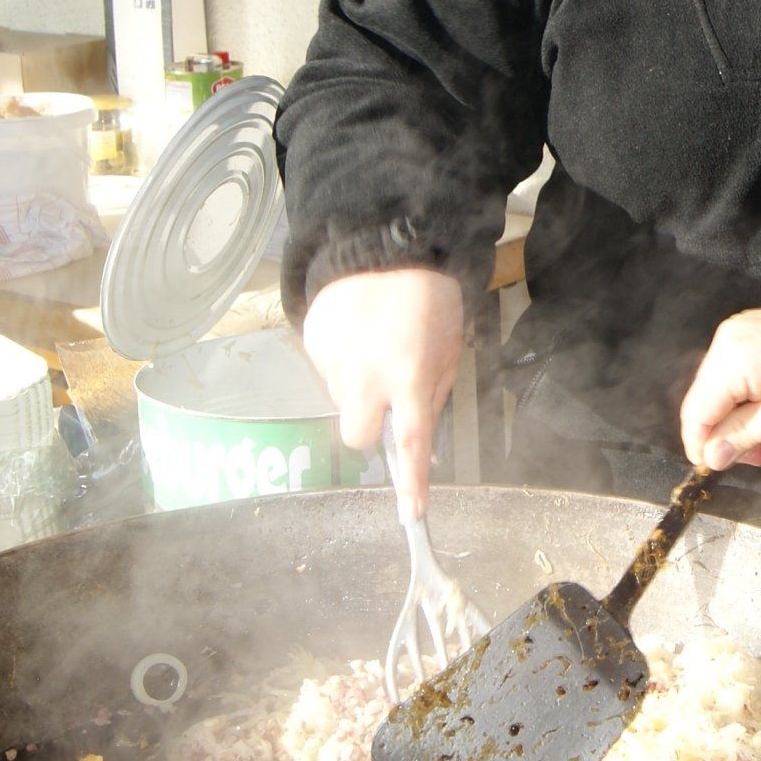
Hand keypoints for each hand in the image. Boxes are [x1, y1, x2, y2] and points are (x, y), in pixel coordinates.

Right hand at [301, 268, 465, 519]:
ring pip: (342, 400)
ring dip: (359, 386)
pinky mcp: (312, 344)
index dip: (413, 483)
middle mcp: (366, 377)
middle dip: (371, 428)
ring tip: (376, 345)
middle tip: (387, 400)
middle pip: (357, 437)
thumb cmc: (429, 296)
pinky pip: (327, 370)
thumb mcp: (448, 346)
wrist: (383, 245)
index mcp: (409, 378)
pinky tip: (357, 332)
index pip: (412, 445)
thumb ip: (433, 393)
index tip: (412, 514)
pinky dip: (343, 361)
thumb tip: (423, 435)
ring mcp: (333, 362)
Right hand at [679, 301, 760, 471]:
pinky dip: (740, 394)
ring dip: (732, 416)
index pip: (695, 413)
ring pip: (715, 387)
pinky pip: (729, 370)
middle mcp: (725, 339)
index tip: (716, 470)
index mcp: (732, 359)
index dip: (700, 447)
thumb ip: (743, 436)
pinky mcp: (747, 330)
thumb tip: (709, 458)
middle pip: (702, 400)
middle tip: (755, 456)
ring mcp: (735, 331)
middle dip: (721, 433)